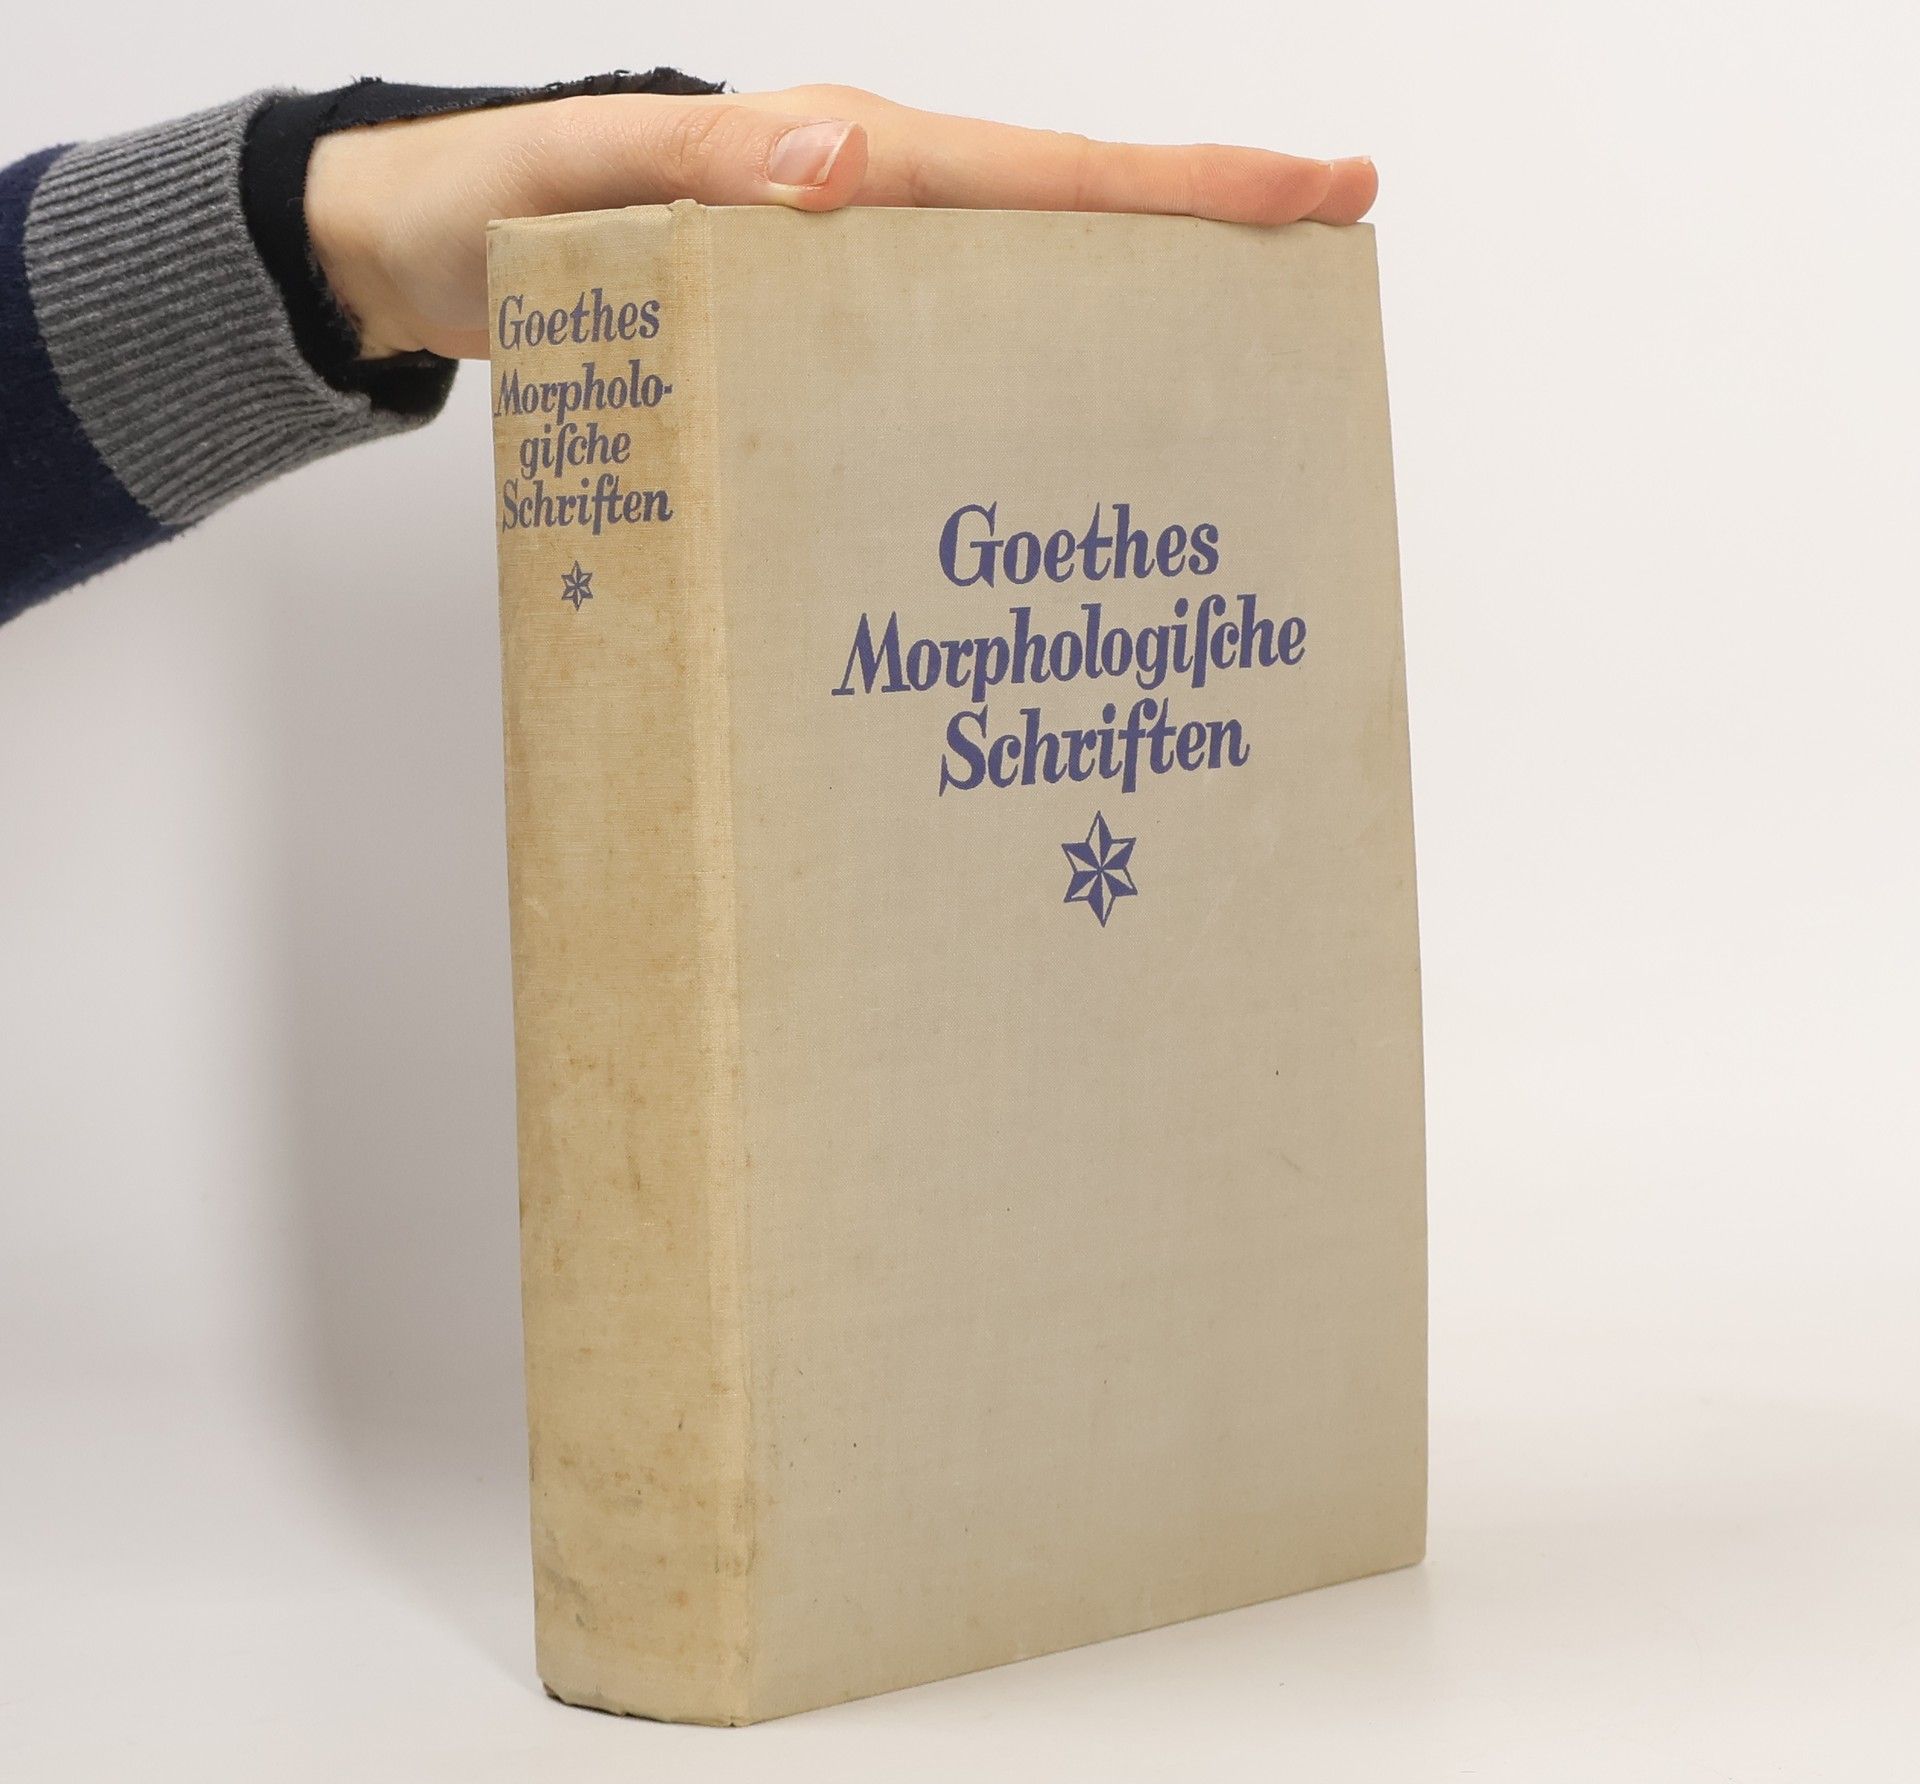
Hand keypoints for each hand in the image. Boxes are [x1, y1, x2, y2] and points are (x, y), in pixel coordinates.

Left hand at [305, 84, 1377, 361]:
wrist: (418, 257)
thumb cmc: (490, 211)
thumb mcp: (583, 175)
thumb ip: (702, 164)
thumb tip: (843, 157)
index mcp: (841, 162)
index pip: (1044, 175)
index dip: (1187, 188)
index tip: (1321, 190)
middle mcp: (863, 214)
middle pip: (1065, 227)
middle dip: (1200, 245)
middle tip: (1323, 280)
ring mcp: (843, 278)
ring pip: (1013, 296)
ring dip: (1121, 326)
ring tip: (1225, 387)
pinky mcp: (806, 339)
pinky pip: (932, 357)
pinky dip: (1007, 389)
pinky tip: (1041, 450)